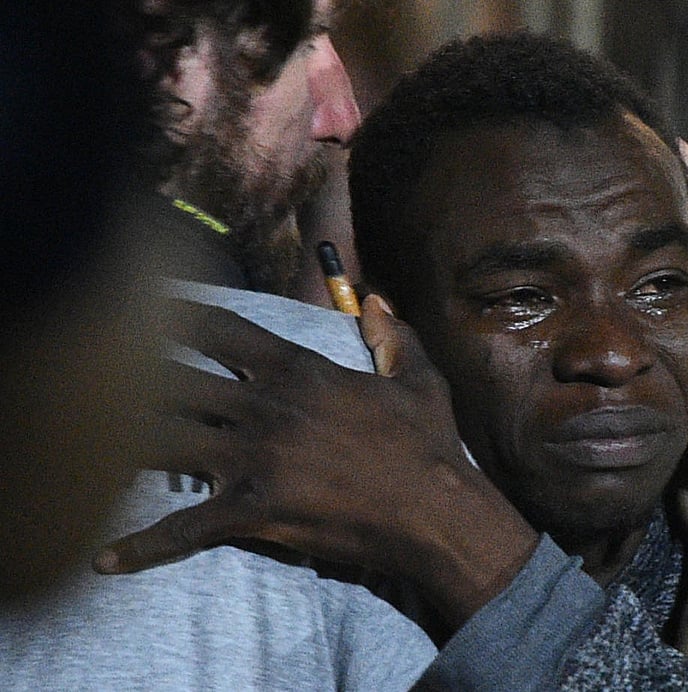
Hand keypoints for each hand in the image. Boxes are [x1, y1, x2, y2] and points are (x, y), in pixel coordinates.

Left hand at [95, 295, 537, 627]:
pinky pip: (185, 529)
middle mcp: (264, 406)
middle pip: (173, 379)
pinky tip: (106, 557)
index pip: (219, 330)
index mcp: (298, 371)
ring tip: (75, 447)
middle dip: (127, 372)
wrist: (435, 512)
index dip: (173, 315)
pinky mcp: (254, 511)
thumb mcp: (420, 380)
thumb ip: (394, 334)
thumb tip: (378, 298)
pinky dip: (142, 545)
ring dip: (117, 443)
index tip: (140, 305)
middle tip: (89, 372)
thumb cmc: (428, 445)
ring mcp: (254, 459)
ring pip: (163, 441)